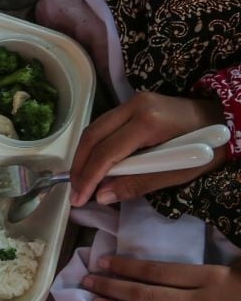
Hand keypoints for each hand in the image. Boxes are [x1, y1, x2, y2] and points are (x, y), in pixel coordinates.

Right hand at [70, 92, 225, 206]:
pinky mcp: (132, 103)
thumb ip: (139, 184)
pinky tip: (94, 163)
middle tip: (74, 191)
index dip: (89, 177)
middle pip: (93, 136)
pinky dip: (95, 146)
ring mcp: (132, 101)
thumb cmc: (208, 149)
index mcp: (148, 123)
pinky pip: (104, 125)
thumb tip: (102, 196)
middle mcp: (134, 105)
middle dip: (79, 166)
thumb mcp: (179, 173)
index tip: (79, 199)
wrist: (225, 118)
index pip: (107, 152)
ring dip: (84, 156)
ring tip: (81, 181)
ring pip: (94, 128)